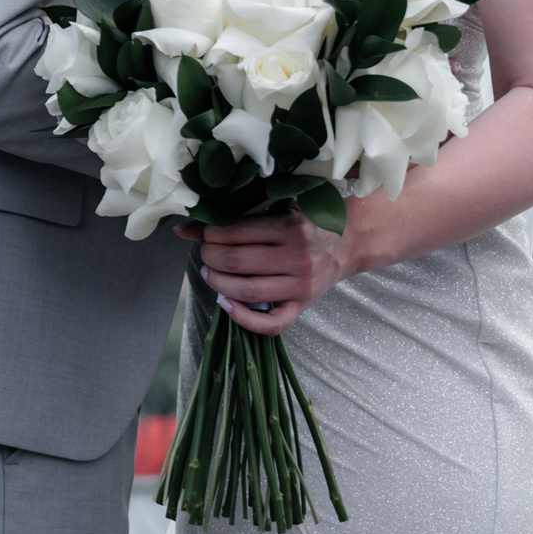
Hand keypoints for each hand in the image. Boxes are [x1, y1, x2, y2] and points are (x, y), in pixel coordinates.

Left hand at [173, 212, 352, 335]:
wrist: (349, 242)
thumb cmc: (308, 223)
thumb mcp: (278, 210)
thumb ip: (236, 215)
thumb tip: (183, 227)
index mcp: (290, 228)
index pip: (236, 232)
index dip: (210, 234)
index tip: (205, 234)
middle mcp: (297, 257)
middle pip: (236, 262)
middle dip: (209, 257)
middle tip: (206, 253)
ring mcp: (301, 285)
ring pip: (247, 291)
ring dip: (217, 282)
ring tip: (209, 273)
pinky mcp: (303, 306)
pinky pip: (270, 323)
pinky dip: (243, 318)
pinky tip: (226, 303)